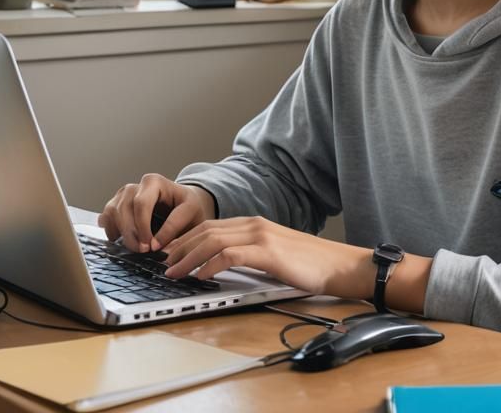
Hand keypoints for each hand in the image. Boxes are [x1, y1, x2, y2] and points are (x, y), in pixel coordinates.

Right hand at [98, 174, 215, 252]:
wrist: (182, 205)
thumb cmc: (187, 207)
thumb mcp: (191, 212)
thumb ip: (175, 225)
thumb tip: (155, 244)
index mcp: (154, 182)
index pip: (142, 204)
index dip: (144, 229)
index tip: (152, 247)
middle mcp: (136, 186)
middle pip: (124, 208)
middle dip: (132, 233)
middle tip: (143, 250)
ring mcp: (124, 195)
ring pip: (113, 212)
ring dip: (122, 233)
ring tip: (135, 247)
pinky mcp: (117, 206)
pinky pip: (106, 216)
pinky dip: (111, 229)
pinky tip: (121, 239)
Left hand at [162, 215, 376, 298]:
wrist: (337, 265)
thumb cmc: (308, 265)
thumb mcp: (272, 255)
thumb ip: (249, 254)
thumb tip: (219, 267)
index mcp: (254, 224)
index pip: (209, 226)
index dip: (185, 239)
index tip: (169, 254)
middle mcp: (254, 224)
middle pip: (206, 230)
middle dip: (179, 248)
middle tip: (163, 265)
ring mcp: (261, 236)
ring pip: (213, 240)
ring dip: (188, 257)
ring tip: (174, 273)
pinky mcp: (268, 252)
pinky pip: (231, 254)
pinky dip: (210, 264)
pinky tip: (201, 275)